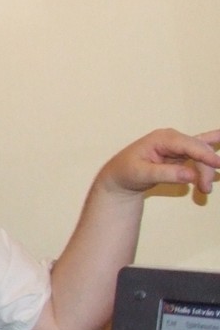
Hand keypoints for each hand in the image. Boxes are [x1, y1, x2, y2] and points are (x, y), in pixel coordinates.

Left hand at [98, 128, 219, 197]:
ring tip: (204, 191)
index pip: (188, 144)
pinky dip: (212, 143)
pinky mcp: (181, 153)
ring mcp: (177, 145)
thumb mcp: (141, 175)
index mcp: (161, 138)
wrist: (119, 177)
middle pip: (198, 150)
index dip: (204, 155)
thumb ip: (166, 174)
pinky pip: (199, 148)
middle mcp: (172, 138)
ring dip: (206, 170)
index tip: (218, 165)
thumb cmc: (126, 173)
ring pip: (200, 154)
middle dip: (205, 169)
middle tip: (204, 190)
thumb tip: (190, 175)